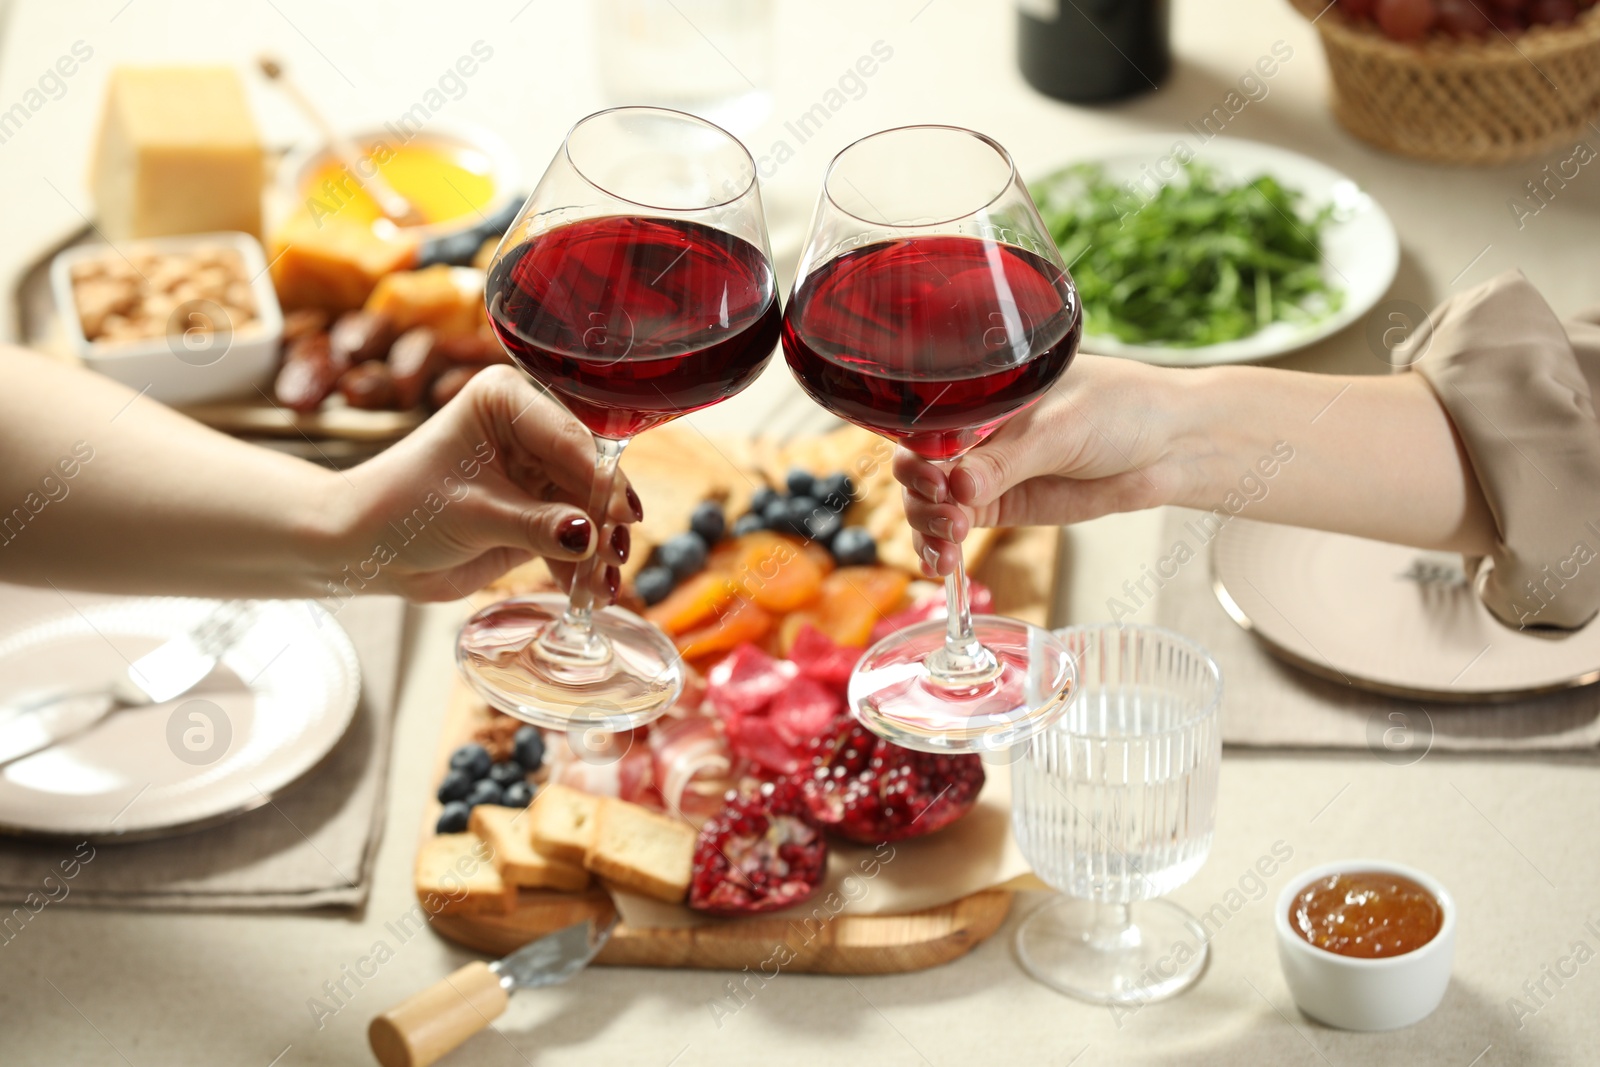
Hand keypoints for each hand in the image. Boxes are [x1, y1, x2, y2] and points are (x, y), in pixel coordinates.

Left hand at [331, 366, 638, 601]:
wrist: (366, 548)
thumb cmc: (400, 508)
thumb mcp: (471, 514)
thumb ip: (536, 524)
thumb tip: (590, 537)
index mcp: (507, 402)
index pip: (571, 437)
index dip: (602, 477)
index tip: (624, 514)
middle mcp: (529, 431)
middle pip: (588, 474)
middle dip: (604, 519)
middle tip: (616, 555)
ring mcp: (536, 474)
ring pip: (587, 511)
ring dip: (598, 550)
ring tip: (603, 586)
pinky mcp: (537, 514)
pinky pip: (573, 539)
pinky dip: (581, 567)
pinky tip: (590, 593)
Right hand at [895, 355, 1189, 576]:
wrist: (1170, 444)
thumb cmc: (1121, 410)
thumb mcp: (1061, 429)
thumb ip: (1008, 460)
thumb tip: (957, 489)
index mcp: (979, 395)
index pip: (924, 425)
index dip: (917, 456)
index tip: (935, 481)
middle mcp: (975, 432)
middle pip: (919, 469)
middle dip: (920, 498)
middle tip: (947, 518)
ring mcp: (987, 472)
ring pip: (931, 504)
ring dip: (928, 528)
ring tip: (948, 547)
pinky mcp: (1003, 506)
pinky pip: (955, 529)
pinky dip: (942, 548)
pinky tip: (942, 564)